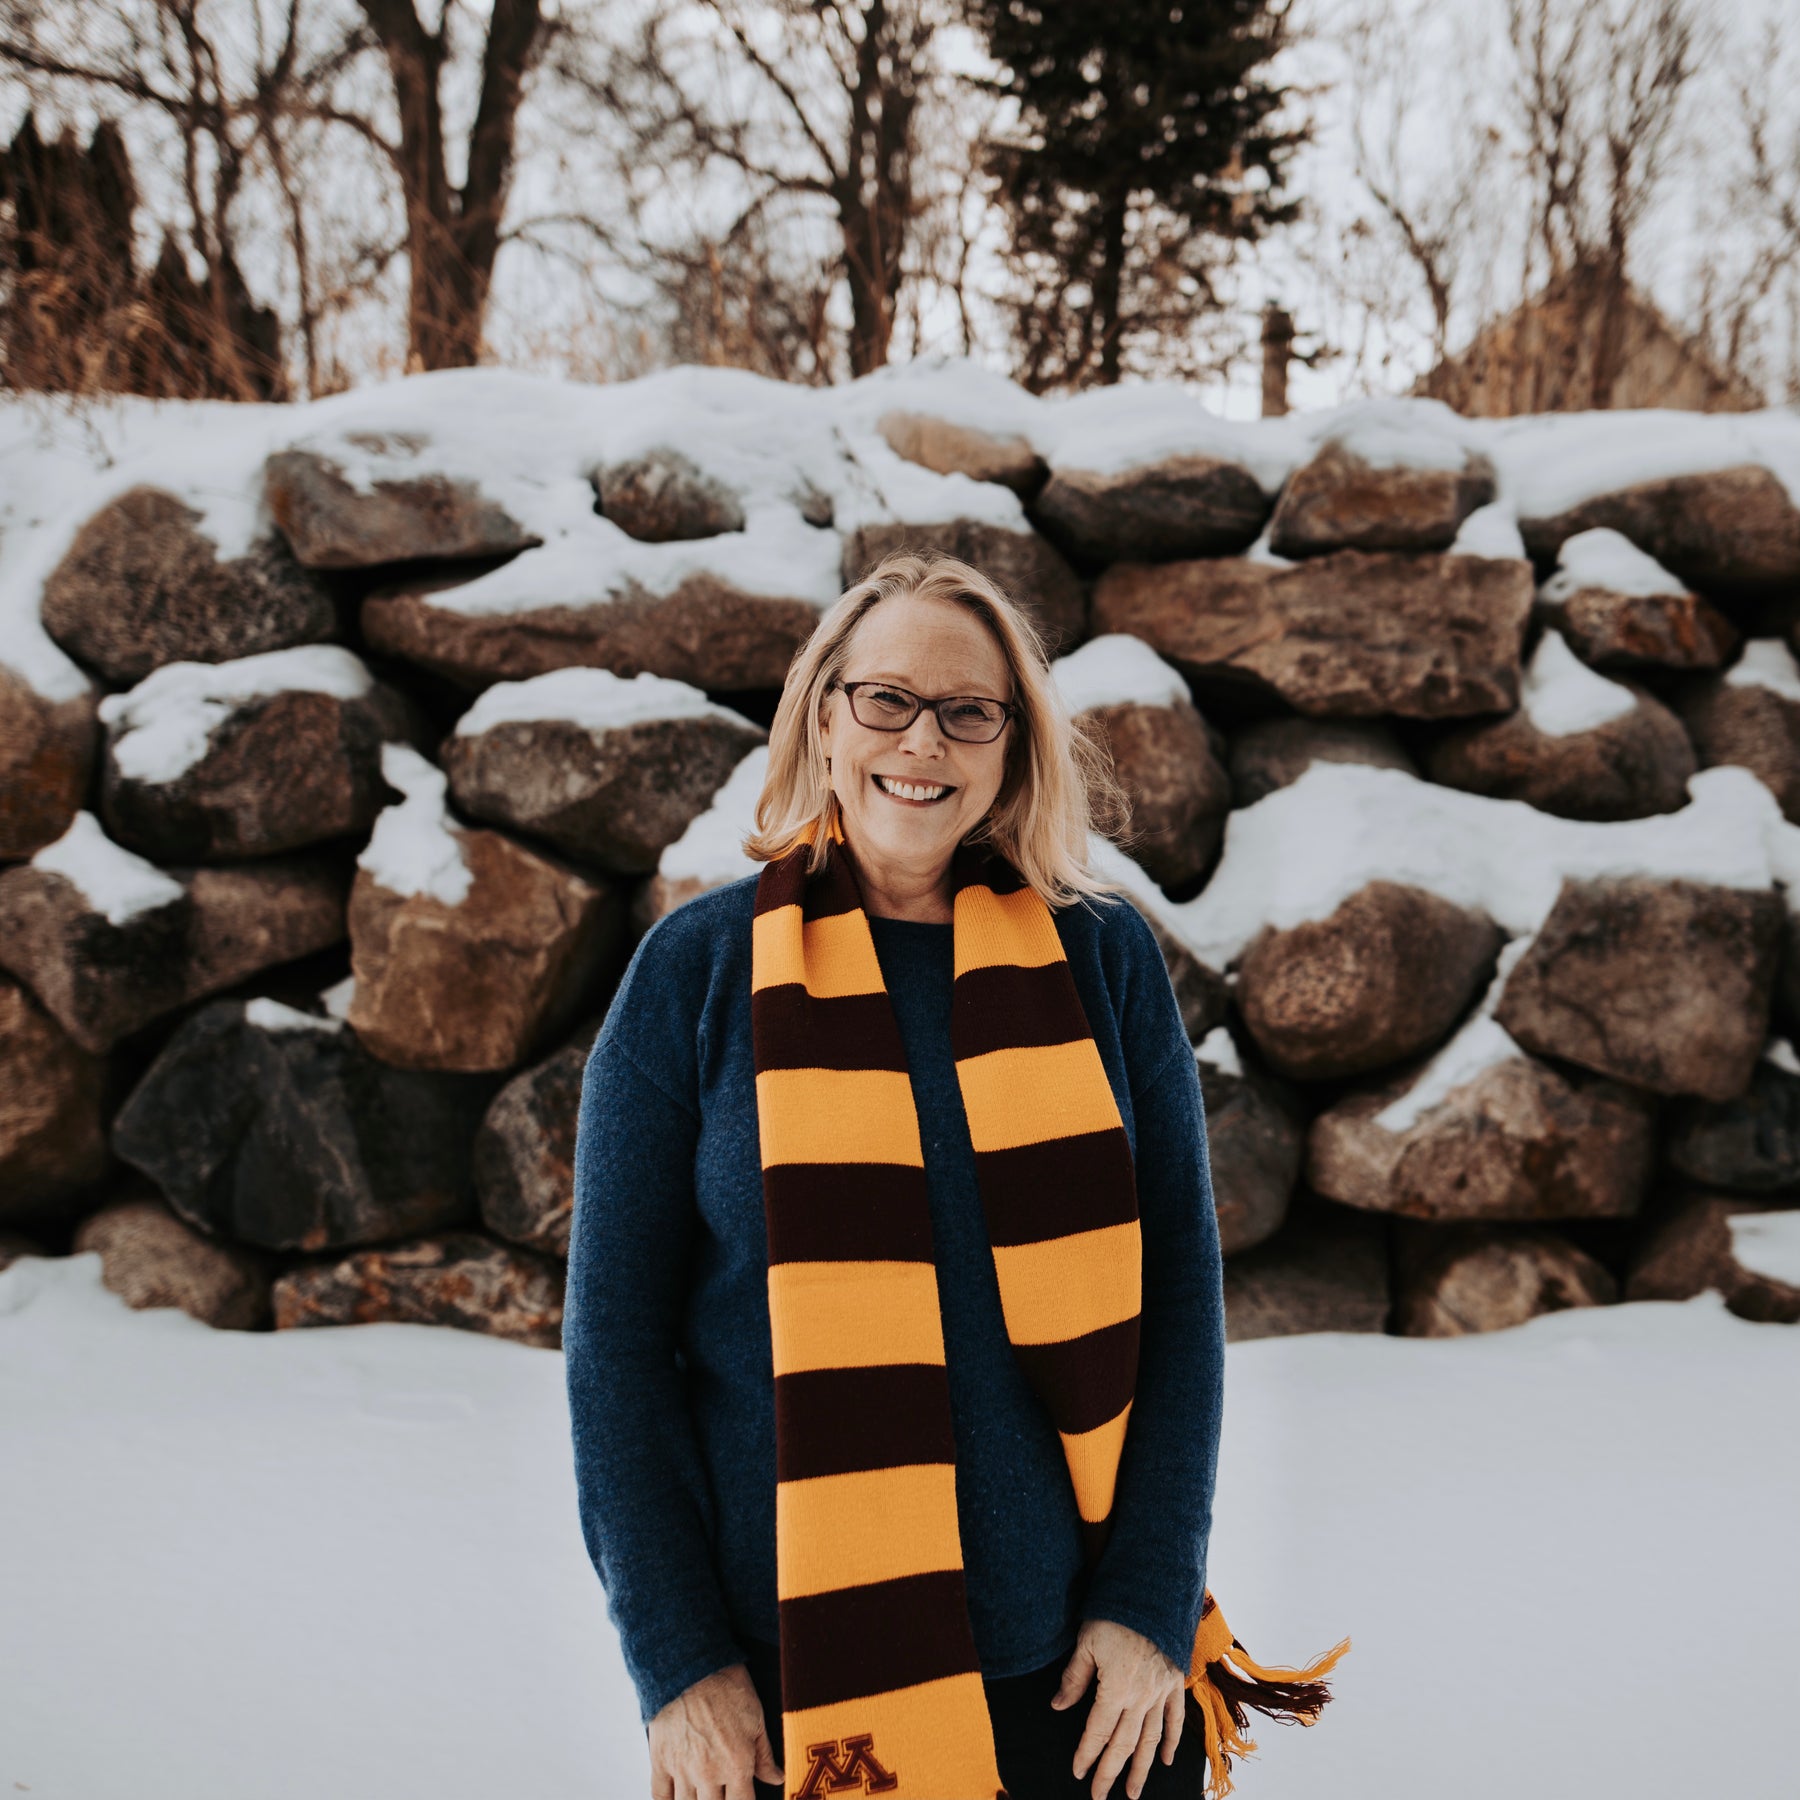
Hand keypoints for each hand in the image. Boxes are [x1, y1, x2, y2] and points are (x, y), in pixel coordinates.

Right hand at [647, 1663, 783, 1799]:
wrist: (690, 1665)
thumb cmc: (727, 1687)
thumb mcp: (756, 1717)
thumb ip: (764, 1754)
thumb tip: (777, 1777)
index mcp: (736, 1766)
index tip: (743, 1796)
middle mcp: (708, 1774)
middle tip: (722, 1791)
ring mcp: (681, 1770)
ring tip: (703, 1793)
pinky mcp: (660, 1761)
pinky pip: (659, 1797)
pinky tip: (676, 1798)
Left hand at [1052, 1618, 1187, 1799]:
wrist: (1154, 1593)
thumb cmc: (1116, 1614)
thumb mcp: (1086, 1642)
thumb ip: (1074, 1678)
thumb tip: (1057, 1706)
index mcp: (1115, 1689)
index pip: (1097, 1732)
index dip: (1086, 1754)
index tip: (1078, 1772)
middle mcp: (1140, 1698)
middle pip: (1123, 1745)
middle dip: (1109, 1772)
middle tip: (1099, 1796)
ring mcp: (1161, 1693)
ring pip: (1150, 1740)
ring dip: (1141, 1769)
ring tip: (1133, 1792)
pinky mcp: (1174, 1684)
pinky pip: (1175, 1719)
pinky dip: (1171, 1742)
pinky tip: (1165, 1760)